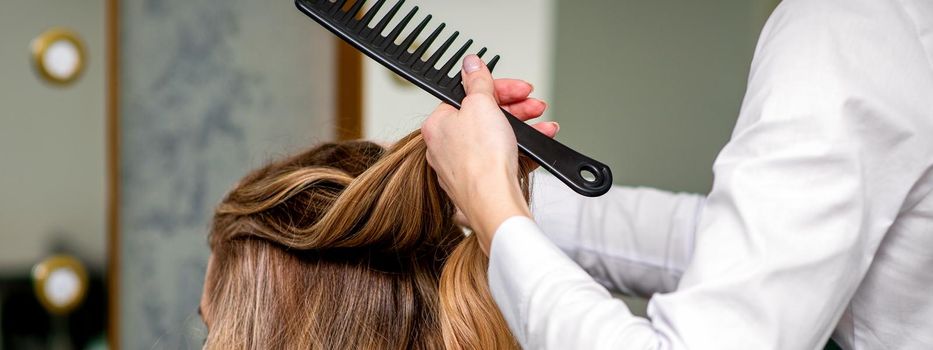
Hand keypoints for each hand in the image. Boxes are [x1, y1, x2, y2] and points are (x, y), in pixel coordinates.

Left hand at [422, 55, 557, 253]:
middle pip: (484, 117)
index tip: (517, 88)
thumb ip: (478, 82)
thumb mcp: (481, 105)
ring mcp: (463, 168)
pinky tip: (538, 146)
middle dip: (515, 109)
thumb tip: (470, 64)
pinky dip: (522, 150)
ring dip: (524, 128)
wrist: (494, 204)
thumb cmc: (481, 161)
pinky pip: (502, 159)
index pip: (468, 96)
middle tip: (534, 105)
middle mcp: (446, 147)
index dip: (497, 89)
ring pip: (496, 138)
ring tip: (544, 125)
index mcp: (438, 125)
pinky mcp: (481, 184)